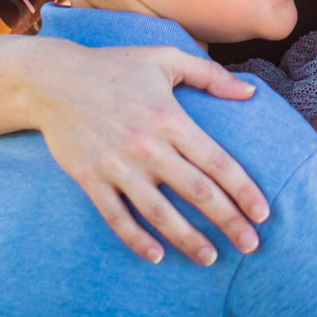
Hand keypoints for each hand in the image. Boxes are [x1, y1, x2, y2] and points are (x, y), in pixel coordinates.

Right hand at [26, 39, 269, 265]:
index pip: (217, 162)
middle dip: (228, 221)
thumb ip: (211, 76)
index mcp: (171, 118)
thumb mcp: (166, 58)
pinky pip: (117, 217)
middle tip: (251, 245)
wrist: (52, 80)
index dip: (243, 190)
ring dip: (188, 239)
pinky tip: (157, 256)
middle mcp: (148, 146)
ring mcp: (118, 166)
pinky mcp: (91, 179)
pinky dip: (137, 240)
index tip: (263, 213)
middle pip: (197, 192)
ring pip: (160, 213)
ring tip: (211, 258)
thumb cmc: (115, 66)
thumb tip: (251, 92)